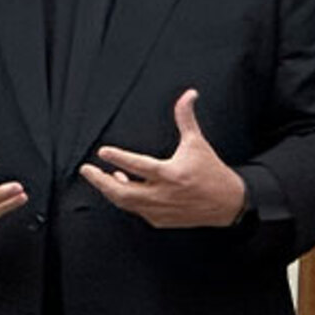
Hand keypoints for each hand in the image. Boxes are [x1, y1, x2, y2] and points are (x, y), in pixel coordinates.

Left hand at [81, 90, 247, 228]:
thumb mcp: (198, 143)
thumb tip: (189, 93)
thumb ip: (186, 118)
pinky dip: (126, 200)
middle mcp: (163, 194)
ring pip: (126, 204)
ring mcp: (161, 210)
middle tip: (86, 170)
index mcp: (171, 174)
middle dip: (100, 182)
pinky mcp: (161, 220)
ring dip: (111, 190)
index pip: (138, 166)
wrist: (228, 203)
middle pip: (123, 192)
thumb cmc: (211, 170)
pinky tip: (122, 188)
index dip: (118, 158)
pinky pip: (137, 211)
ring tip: (103, 178)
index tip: (103, 152)